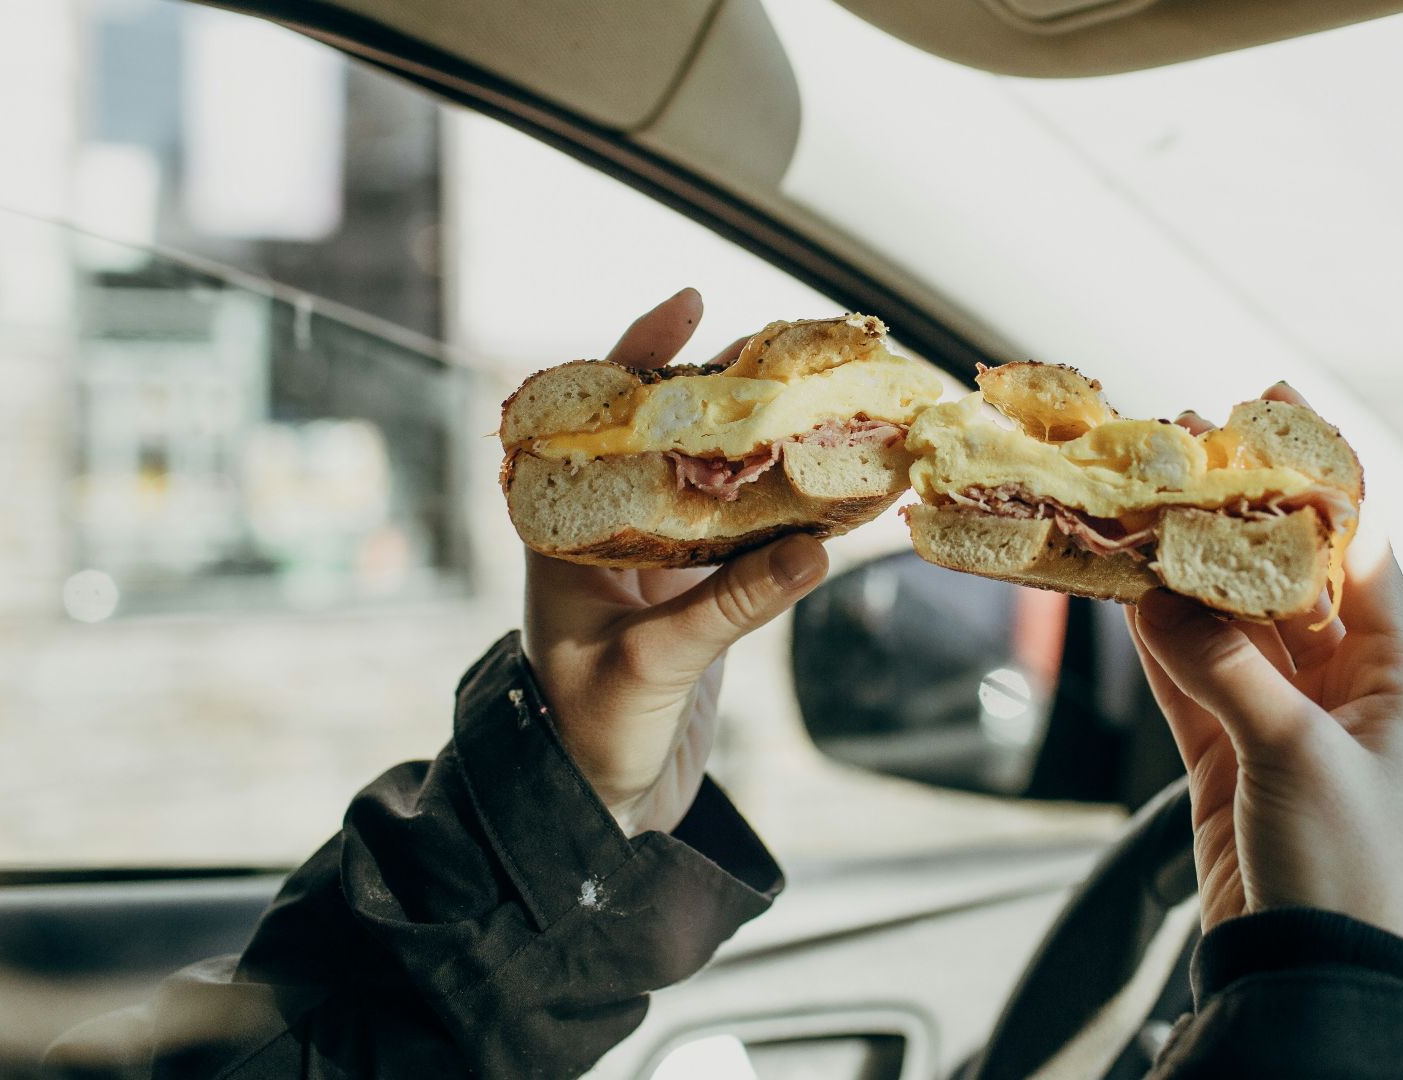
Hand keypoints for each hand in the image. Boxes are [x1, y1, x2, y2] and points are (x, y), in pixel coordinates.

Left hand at [521, 288, 828, 835]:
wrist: (593, 810)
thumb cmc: (588, 734)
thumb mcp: (654, 664)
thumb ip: (732, 606)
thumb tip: (817, 551)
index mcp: (565, 530)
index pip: (598, 418)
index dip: (641, 354)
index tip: (690, 301)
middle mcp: (610, 533)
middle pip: (670, 437)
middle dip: (728, 391)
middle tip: (791, 350)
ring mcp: (659, 564)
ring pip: (717, 484)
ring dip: (767, 450)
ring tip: (826, 403)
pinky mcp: (700, 600)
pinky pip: (750, 541)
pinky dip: (791, 515)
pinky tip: (837, 491)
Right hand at [1133, 385, 1402, 946]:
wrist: (1318, 980)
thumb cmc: (1349, 872)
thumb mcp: (1296, 757)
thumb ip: (1226, 670)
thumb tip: (1155, 594)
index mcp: (1397, 675)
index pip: (1358, 548)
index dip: (1316, 477)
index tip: (1273, 409)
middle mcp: (1344, 687)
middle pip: (1282, 577)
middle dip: (1233, 516)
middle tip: (1181, 450)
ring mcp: (1281, 720)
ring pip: (1224, 623)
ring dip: (1182, 571)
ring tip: (1136, 505)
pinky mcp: (1227, 759)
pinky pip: (1188, 678)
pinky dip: (1155, 637)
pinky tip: (1124, 588)